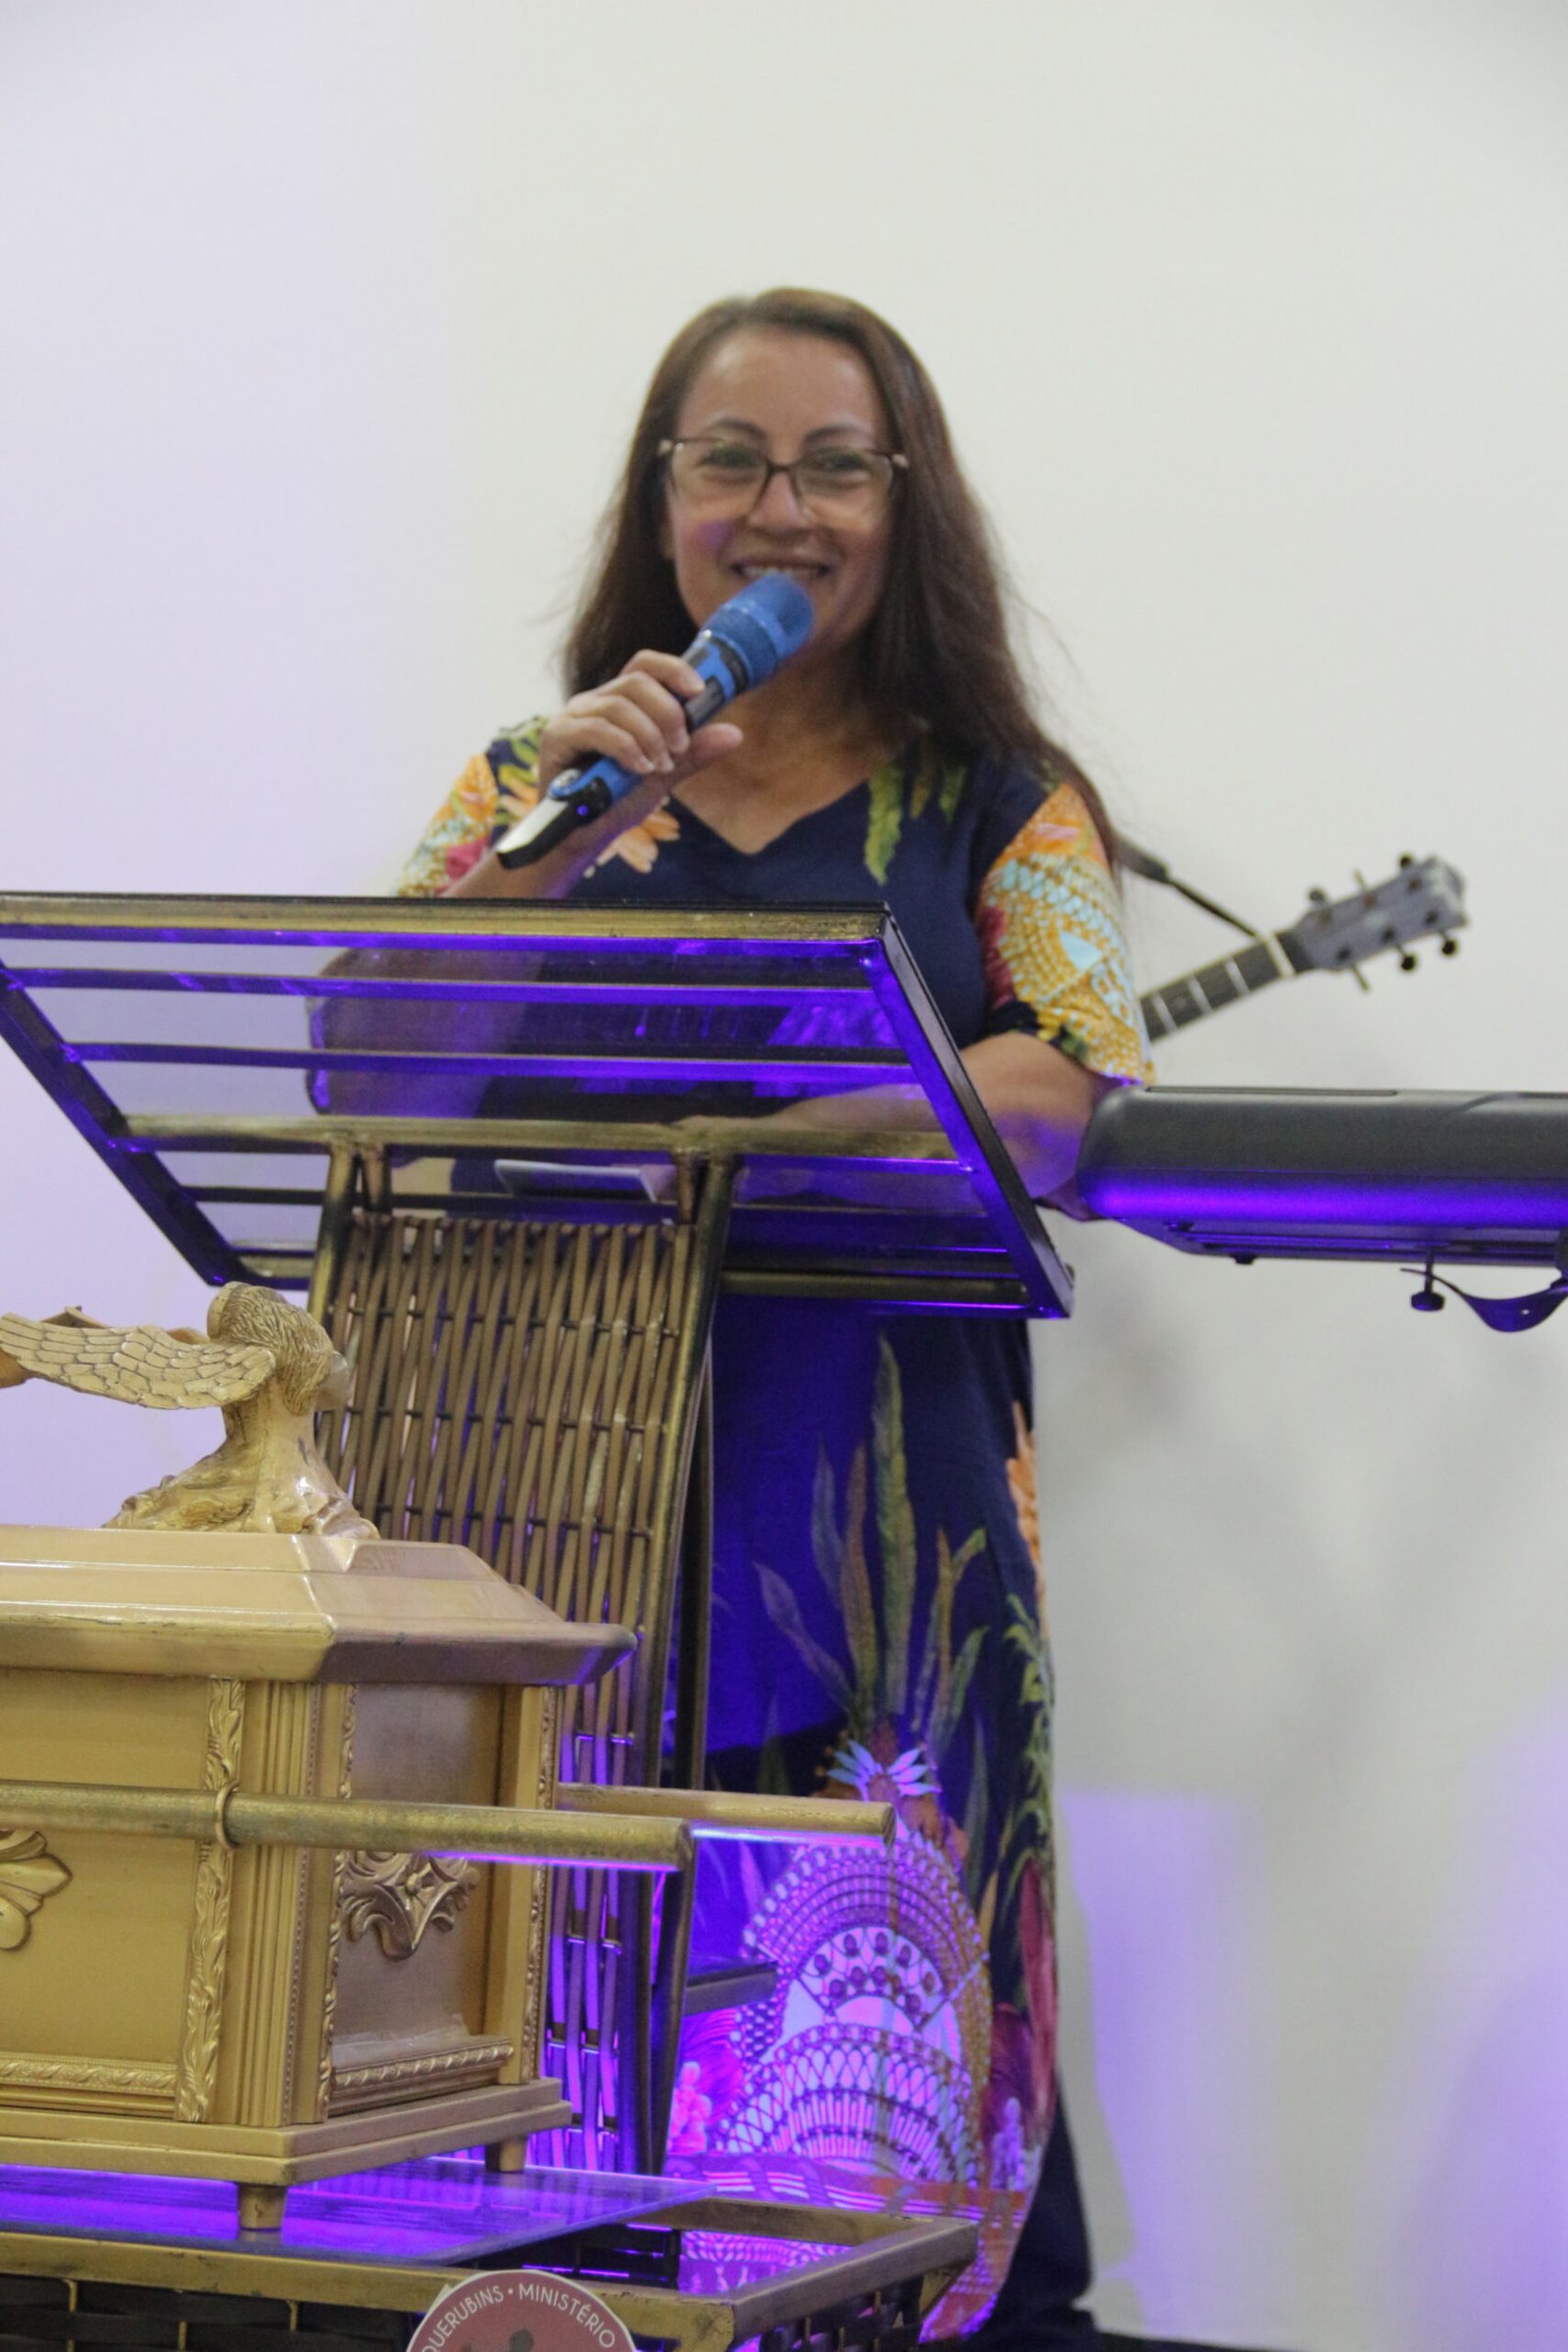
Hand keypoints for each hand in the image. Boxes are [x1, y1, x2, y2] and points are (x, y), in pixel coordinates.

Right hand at [537, 650, 741, 792]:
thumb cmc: (616, 801)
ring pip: (620, 705)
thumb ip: (693, 753)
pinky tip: (640, 769)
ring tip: (660, 767)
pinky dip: (626, 747)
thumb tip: (734, 733)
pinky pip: (597, 729)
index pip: (645, 666)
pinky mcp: (557, 737)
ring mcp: (573, 717)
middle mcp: (594, 702)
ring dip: (650, 736)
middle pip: (636, 681)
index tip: (700, 691)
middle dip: (667, 712)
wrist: (581, 837)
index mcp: (618, 702)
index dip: (674, 669)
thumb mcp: (663, 775)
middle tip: (680, 746)